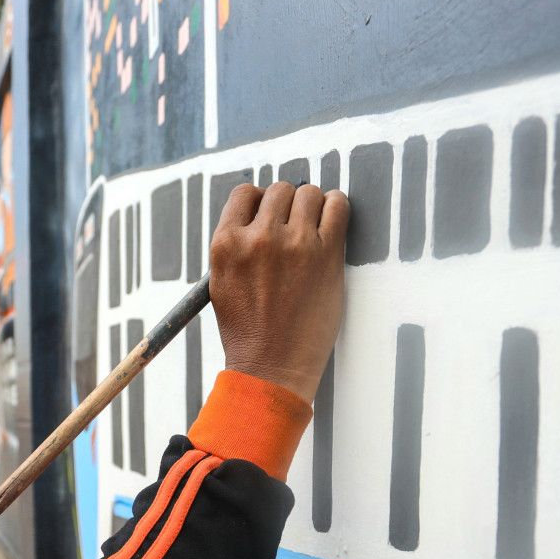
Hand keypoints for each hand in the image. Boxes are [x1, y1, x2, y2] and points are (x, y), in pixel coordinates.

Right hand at [208, 182, 348, 402]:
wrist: (272, 368)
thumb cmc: (249, 333)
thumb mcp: (222, 284)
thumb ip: (236, 247)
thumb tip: (259, 216)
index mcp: (226, 244)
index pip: (245, 193)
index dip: (260, 202)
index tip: (270, 217)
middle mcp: (258, 238)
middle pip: (279, 190)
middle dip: (287, 206)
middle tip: (294, 229)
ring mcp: (294, 244)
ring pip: (309, 193)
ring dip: (313, 206)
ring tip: (314, 229)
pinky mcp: (326, 254)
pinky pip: (337, 206)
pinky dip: (336, 207)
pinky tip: (332, 222)